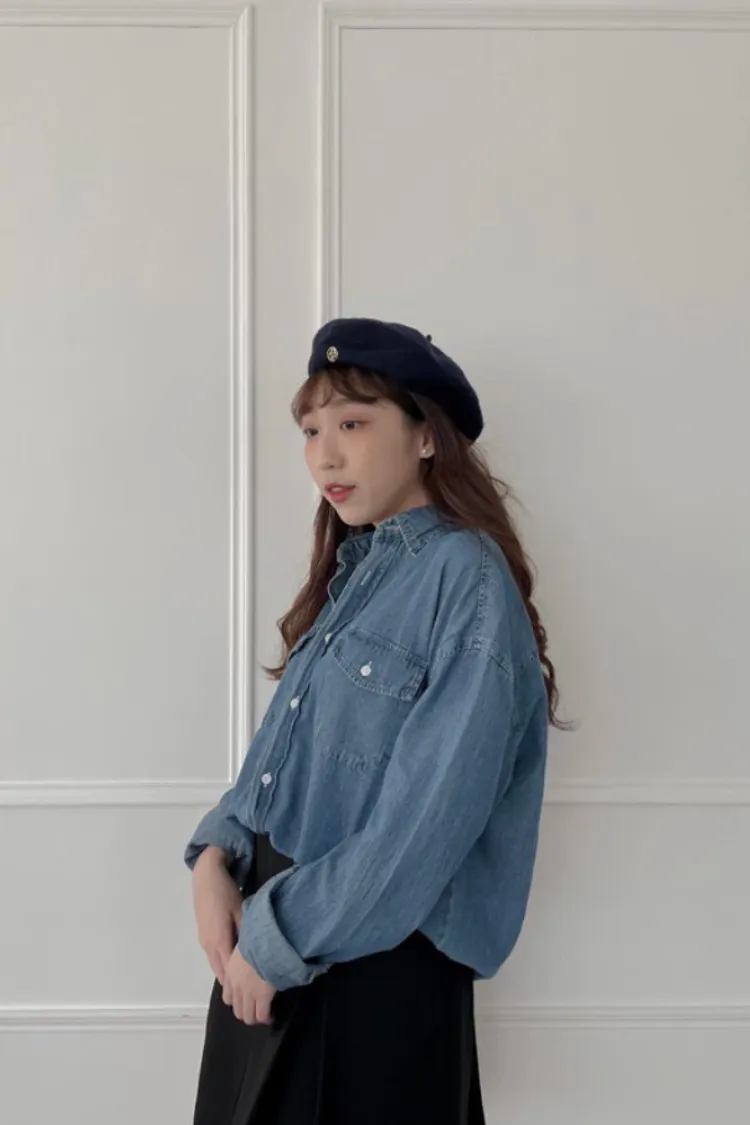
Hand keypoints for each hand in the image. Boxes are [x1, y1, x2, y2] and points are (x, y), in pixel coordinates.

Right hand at [192, 847, 242, 984]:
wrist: (206, 876)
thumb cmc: (226, 892)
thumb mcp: (241, 911)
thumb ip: (246, 933)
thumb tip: (255, 951)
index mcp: (219, 941)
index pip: (229, 972)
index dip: (239, 986)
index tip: (252, 996)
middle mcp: (209, 945)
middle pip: (221, 973)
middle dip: (233, 986)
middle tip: (248, 996)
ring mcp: (204, 941)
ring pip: (216, 965)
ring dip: (226, 976)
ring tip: (242, 987)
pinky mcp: (203, 935)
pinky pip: (213, 957)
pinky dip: (222, 965)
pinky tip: (232, 967)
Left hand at [223, 945, 276, 1025]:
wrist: (265, 942)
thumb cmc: (257, 939)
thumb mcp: (244, 947)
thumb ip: (244, 958)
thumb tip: (250, 960)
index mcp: (230, 974)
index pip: (228, 997)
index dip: (237, 1001)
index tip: (246, 1001)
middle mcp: (236, 986)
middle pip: (237, 1010)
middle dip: (246, 1012)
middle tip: (256, 1010)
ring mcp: (248, 994)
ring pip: (248, 1016)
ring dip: (255, 1017)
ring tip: (263, 1014)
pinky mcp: (262, 997)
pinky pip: (262, 1015)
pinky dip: (266, 1018)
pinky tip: (271, 1016)